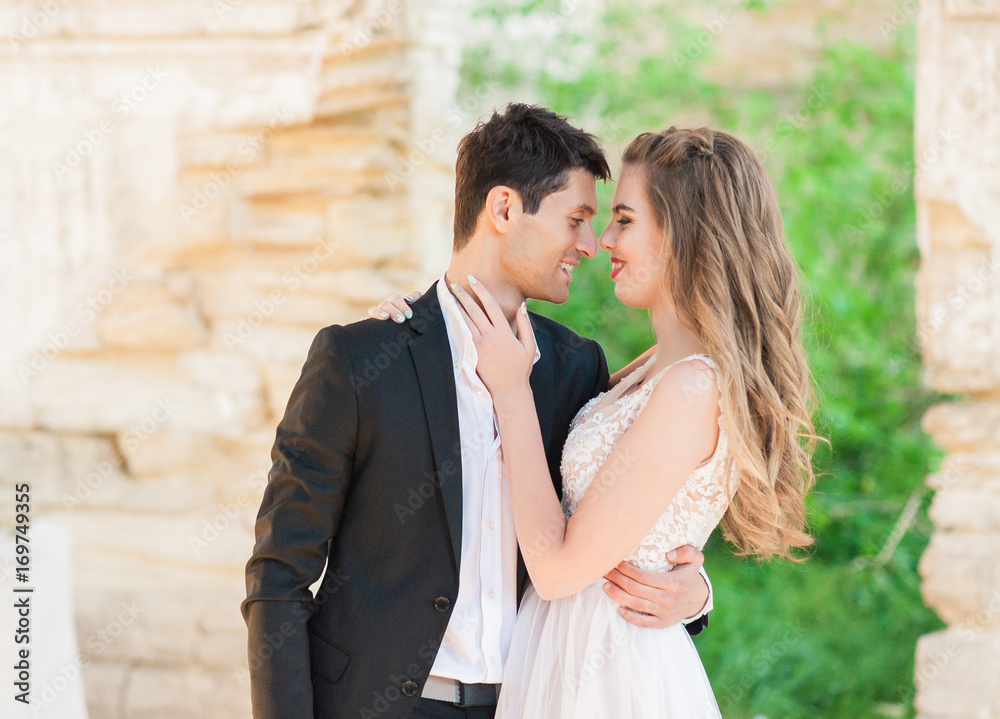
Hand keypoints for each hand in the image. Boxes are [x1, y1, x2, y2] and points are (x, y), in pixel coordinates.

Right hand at [366, 290, 422, 322]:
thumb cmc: (412, 318)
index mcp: (394, 301)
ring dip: (379, 313)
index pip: (395, 298)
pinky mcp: (371, 325)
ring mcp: (376, 315)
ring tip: (386, 318)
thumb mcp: (417, 309)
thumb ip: (417, 299)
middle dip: (393, 311)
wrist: (408, 333)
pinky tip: (365, 322)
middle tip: (401, 320)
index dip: (402, 304)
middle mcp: (384, 307)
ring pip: (372, 310)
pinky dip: (364, 321)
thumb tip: (410, 298)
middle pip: (385, 304)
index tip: (409, 315)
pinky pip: (364, 321)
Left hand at [450, 277, 535, 396]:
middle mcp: (490, 337)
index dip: (481, 291)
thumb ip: (525, 325)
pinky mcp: (473, 355)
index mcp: (504, 333)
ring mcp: (479, 346)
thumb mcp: (529, 346)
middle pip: (473, 311)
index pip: (490, 306)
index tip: (473, 279)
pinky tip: (451, 315)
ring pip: (465, 322)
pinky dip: (456, 323)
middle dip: (462, 295)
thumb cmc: (521, 369)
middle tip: (453, 283)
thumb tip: (522, 306)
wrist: (508, 391)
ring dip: (456, 307)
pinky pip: (463, 335)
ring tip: (449, 296)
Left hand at [602, 545, 708, 627]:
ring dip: (617, 596)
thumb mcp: (695, 559)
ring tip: (605, 586)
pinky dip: (629, 617)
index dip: (627, 569)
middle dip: (618, 579)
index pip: (643, 576)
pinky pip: (643, 622)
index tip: (616, 561)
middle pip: (636, 590)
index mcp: (673, 583)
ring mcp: (664, 613)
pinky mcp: (662, 623)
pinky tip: (618, 608)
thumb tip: (668, 554)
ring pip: (636, 605)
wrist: (700, 599)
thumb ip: (686, 552)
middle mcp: (667, 600)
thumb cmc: (691, 576)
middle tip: (605, 571)